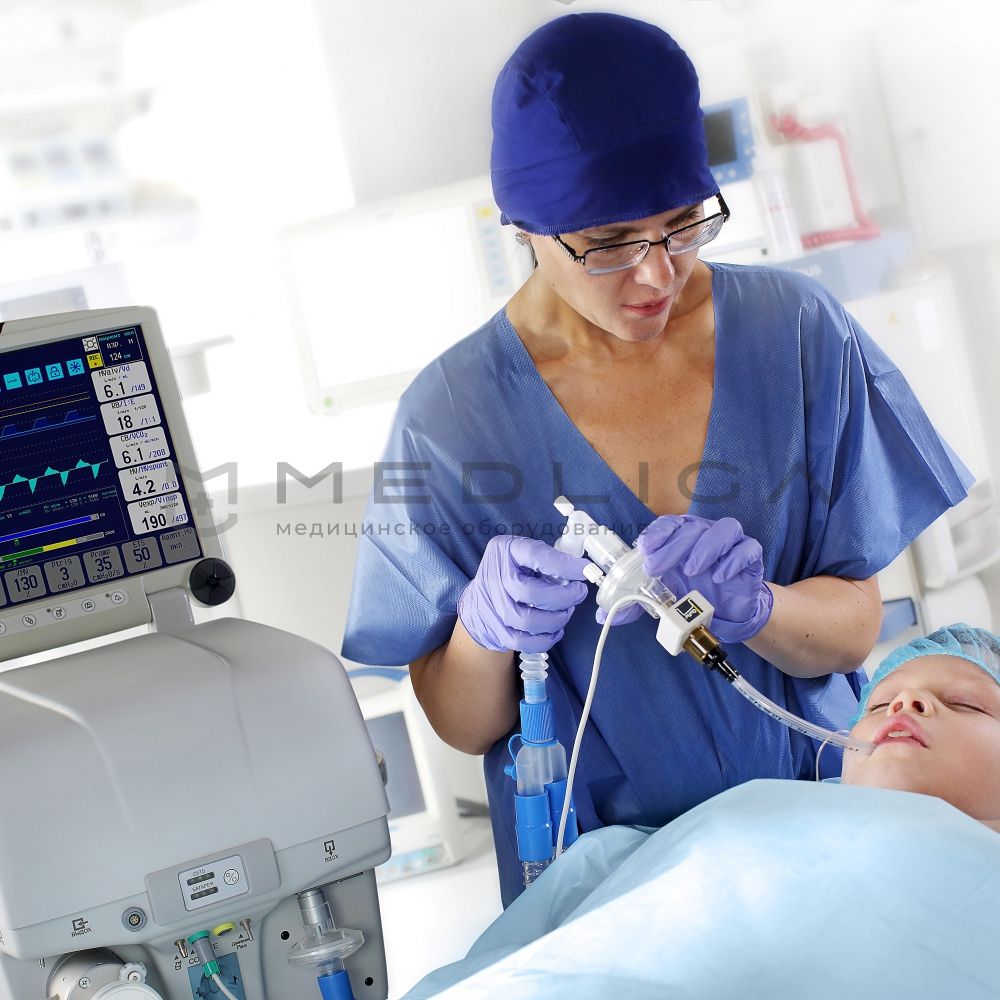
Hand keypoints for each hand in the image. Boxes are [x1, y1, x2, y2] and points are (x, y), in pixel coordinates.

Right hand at [458, 535, 589, 652]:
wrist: (481, 600)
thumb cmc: (511, 572)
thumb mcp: (525, 554)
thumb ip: (548, 558)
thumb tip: (581, 569)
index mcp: (506, 551)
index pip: (535, 556)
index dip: (563, 565)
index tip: (584, 570)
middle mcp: (495, 578)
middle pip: (532, 593)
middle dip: (564, 597)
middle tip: (579, 593)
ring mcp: (494, 608)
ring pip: (529, 621)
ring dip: (557, 619)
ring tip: (566, 611)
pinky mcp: (498, 632)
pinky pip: (525, 642)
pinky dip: (546, 639)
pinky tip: (556, 630)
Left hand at [638, 515, 773, 642]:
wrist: (727, 613)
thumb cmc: (693, 595)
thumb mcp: (662, 598)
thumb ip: (636, 603)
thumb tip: (606, 616)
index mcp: (682, 538)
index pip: (669, 524)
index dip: (657, 532)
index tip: (644, 548)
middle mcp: (705, 535)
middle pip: (692, 527)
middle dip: (671, 547)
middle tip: (655, 568)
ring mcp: (730, 544)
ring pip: (725, 528)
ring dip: (705, 547)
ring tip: (690, 570)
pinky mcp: (750, 558)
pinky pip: (748, 549)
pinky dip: (734, 560)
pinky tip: (720, 576)